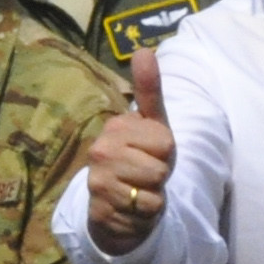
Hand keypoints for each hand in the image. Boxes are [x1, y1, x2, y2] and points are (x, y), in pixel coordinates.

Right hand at [81, 47, 174, 256]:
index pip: (165, 142)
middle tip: (144, 174)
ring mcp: (98, 180)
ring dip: (153, 194)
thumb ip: (149, 90)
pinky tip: (132, 208)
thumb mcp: (153, 126)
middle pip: (161, 166)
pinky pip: (146, 209)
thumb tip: (144, 49)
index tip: (151, 154)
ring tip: (138, 191)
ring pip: (153, 187)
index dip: (165, 153)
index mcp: (115, 127)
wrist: (117, 205)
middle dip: (160, 175)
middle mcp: (100, 150)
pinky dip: (145, 213)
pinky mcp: (101, 208)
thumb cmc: (140, 160)